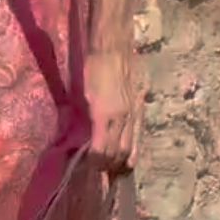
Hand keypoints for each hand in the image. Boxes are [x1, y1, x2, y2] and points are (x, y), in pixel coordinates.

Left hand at [84, 48, 142, 172]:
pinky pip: (138, 137)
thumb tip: (80, 138)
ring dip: (119, 162)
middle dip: (106, 166)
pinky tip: (129, 160)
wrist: (114, 50)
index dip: (94, 162)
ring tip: (110, 168)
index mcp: (104, 115)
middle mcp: (121, 118)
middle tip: (96, 169)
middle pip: (116, 153)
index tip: (86, 165)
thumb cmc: (92, 69)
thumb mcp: (81, 95)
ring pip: (129, 148)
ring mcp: (133, 115)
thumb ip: (83, 119)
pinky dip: (133, 152)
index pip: (101, 150)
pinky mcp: (139, 110)